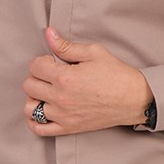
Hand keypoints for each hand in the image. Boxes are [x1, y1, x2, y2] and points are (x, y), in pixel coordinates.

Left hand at [22, 27, 153, 135]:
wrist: (134, 99)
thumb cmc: (116, 74)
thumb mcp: (93, 52)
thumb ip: (67, 46)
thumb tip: (48, 34)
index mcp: (65, 77)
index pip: (35, 66)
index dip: (42, 60)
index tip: (53, 62)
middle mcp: (60, 98)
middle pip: (29, 85)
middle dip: (37, 76)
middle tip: (50, 75)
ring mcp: (63, 115)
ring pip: (29, 108)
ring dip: (34, 98)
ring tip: (46, 92)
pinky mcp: (68, 128)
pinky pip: (39, 129)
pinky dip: (34, 120)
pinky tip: (41, 110)